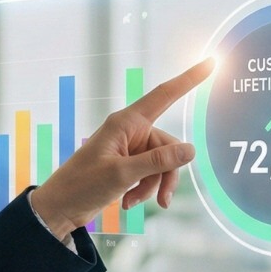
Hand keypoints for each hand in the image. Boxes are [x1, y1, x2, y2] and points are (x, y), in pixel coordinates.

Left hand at [29, 56, 215, 239]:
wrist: (60, 208)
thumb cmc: (83, 185)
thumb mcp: (122, 174)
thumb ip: (158, 161)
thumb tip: (191, 150)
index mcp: (126, 122)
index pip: (164, 95)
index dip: (189, 79)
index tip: (210, 63)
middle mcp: (130, 131)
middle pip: (168, 146)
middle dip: (166, 174)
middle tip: (163, 201)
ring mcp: (129, 149)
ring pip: (161, 164)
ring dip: (153, 186)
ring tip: (133, 202)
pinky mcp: (127, 165)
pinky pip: (150, 174)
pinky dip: (143, 190)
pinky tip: (127, 202)